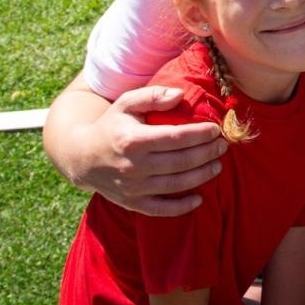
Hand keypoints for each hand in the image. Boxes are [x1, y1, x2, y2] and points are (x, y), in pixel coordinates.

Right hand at [73, 86, 227, 215]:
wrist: (81, 157)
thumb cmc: (111, 126)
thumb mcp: (126, 103)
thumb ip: (153, 96)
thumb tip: (179, 95)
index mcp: (133, 140)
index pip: (176, 138)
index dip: (200, 134)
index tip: (216, 130)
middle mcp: (133, 166)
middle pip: (181, 161)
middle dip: (207, 153)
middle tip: (222, 146)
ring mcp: (132, 187)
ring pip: (176, 184)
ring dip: (201, 176)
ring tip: (217, 165)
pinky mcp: (131, 202)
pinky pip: (160, 209)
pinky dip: (180, 207)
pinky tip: (199, 199)